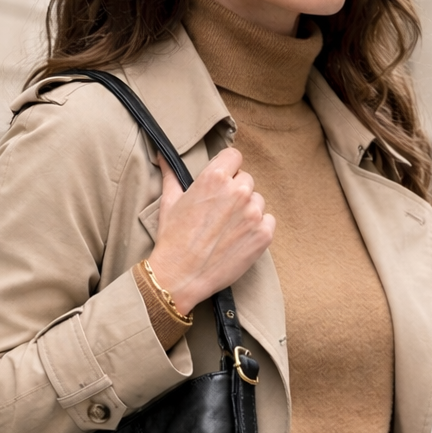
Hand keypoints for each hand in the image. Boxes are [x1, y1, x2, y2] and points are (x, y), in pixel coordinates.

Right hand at [147, 149, 274, 314]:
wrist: (181, 276)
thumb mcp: (169, 202)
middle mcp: (238, 192)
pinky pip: (268, 221)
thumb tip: (162, 157)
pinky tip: (239, 238)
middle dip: (235, 191)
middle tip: (220, 211)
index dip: (227, 167)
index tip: (222, 179)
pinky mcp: (263, 235)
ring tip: (227, 228)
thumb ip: (171, 175)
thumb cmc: (173, 239)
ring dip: (247, 210)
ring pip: (258, 200)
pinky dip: (258, 228)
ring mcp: (253, 214)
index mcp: (214, 178)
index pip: (234, 156)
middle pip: (246, 179)